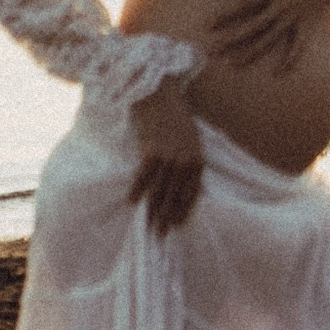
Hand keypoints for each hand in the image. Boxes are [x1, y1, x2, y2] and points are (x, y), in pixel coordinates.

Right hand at [130, 83, 203, 235]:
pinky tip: (132, 202)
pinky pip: (143, 177)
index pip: (192, 194)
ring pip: (159, 191)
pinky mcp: (152, 152)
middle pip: (174, 196)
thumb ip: (187, 162)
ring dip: (152, 210)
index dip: (183, 211)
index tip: (176, 226)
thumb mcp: (189, 141)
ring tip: (148, 225)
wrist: (160, 95)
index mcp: (197, 160)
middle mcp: (185, 161)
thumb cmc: (174, 118)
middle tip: (161, 235)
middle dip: (167, 217)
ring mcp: (168, 157)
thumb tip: (178, 187)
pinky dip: (137, 190)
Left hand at [206, 0, 325, 72]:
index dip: (226, 14)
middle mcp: (281, 8)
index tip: (208, 25)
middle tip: (213, 50)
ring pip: (269, 40)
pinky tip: (278, 73)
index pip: (244, 5)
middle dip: (231, 39)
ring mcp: (294, 20)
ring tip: (234, 64)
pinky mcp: (305, 26)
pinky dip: (290, 60)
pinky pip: (298, 46)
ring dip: (251, 52)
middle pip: (252, 27)